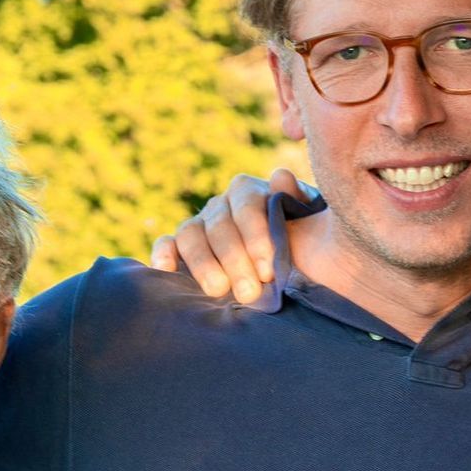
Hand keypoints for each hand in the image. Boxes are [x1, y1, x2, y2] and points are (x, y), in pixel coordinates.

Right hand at [148, 167, 308, 301]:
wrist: (290, 266)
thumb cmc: (301, 242)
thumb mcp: (307, 221)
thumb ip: (297, 199)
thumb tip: (279, 178)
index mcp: (249, 192)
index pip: (246, 206)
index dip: (256, 237)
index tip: (269, 270)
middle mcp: (220, 205)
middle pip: (219, 225)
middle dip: (233, 259)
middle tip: (249, 292)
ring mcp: (198, 225)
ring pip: (190, 234)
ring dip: (202, 263)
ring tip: (218, 291)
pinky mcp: (180, 247)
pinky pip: (167, 244)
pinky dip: (163, 255)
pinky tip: (166, 271)